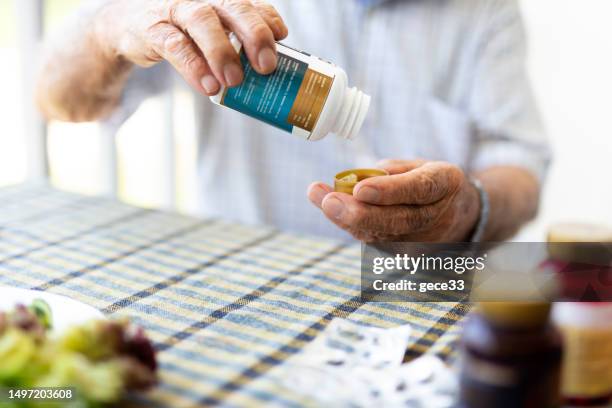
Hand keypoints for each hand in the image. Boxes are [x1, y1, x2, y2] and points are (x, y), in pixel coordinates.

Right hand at [96, 0, 287, 94]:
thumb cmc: (181, 32)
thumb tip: (269, 71)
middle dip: (254, 34)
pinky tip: (208, 86)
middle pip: (232, 6)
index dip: (267, 19)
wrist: (128, 27)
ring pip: (202, 21)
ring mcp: (175, 9)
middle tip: (267, 66)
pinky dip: (193, 66)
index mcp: (220, 1)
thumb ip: (235, 46)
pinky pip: (175, 45)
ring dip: (222, 51)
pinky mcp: (152, 28)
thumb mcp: (210, 34)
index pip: (250, 3)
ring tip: (235, 81)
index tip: (281, 37)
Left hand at [308, 160, 480, 242]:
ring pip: (381, 234)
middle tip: (329, 201)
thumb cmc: (429, 182)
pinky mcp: (405, 253)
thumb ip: (389, 171)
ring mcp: (422, 240)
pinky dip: (349, 224)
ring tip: (319, 197)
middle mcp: (436, 216)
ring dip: (346, 219)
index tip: (360, 189)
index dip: (389, 191)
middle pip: (398, 219)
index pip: (419, 189)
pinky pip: (374, 239)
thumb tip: (355, 183)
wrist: (458, 215)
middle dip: (360, 213)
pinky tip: (329, 207)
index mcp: (445, 184)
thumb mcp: (418, 164)